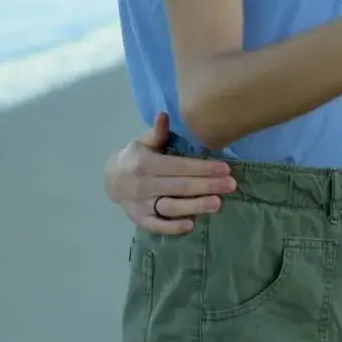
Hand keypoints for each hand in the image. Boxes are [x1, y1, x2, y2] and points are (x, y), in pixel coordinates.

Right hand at [103, 111, 237, 234]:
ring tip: (218, 203)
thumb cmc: (134, 158)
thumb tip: (164, 114)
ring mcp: (141, 204)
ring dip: (196, 206)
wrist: (110, 180)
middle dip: (208, 185)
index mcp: (146, 164)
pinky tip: (190, 225)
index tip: (225, 168)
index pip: (179, 166)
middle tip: (231, 185)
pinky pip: (157, 225)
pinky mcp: (140, 219)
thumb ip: (157, 132)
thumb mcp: (143, 142)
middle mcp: (144, 184)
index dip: (203, 168)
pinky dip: (172, 227)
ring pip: (171, 207)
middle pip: (180, 187)